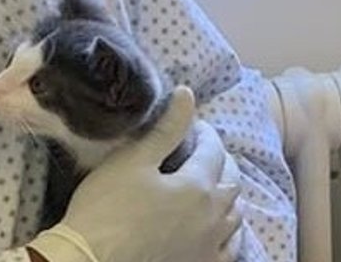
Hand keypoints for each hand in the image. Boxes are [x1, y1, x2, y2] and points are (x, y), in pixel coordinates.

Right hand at [29, 86, 244, 261]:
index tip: (193, 126)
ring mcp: (210, 246)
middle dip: (220, 161)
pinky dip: (230, 233)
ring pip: (235, 215)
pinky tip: (222, 228)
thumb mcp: (132, 161)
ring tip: (213, 187)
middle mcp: (213, 216)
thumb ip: (165, 129)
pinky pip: (230, 249)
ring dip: (228, 195)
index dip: (204, 133)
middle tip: (202, 153)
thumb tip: (188, 94)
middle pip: (231, 180)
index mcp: (198, 185)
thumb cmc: (105, 210)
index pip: (213, 149)